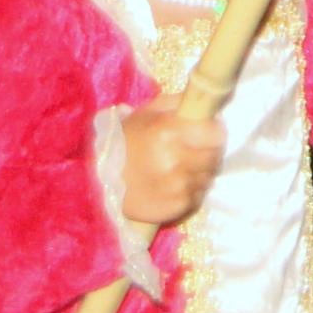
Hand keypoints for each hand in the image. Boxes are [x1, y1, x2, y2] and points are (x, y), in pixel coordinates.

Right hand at [119, 104, 224, 227]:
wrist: (96, 181)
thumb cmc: (124, 141)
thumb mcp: (147, 112)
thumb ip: (178, 103)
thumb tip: (206, 103)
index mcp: (168, 132)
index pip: (216, 134)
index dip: (214, 131)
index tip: (207, 132)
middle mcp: (175, 161)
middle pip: (214, 156)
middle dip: (208, 151)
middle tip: (193, 150)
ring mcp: (176, 188)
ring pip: (208, 177)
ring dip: (200, 172)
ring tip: (180, 168)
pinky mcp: (175, 208)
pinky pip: (197, 196)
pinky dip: (191, 191)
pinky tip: (175, 185)